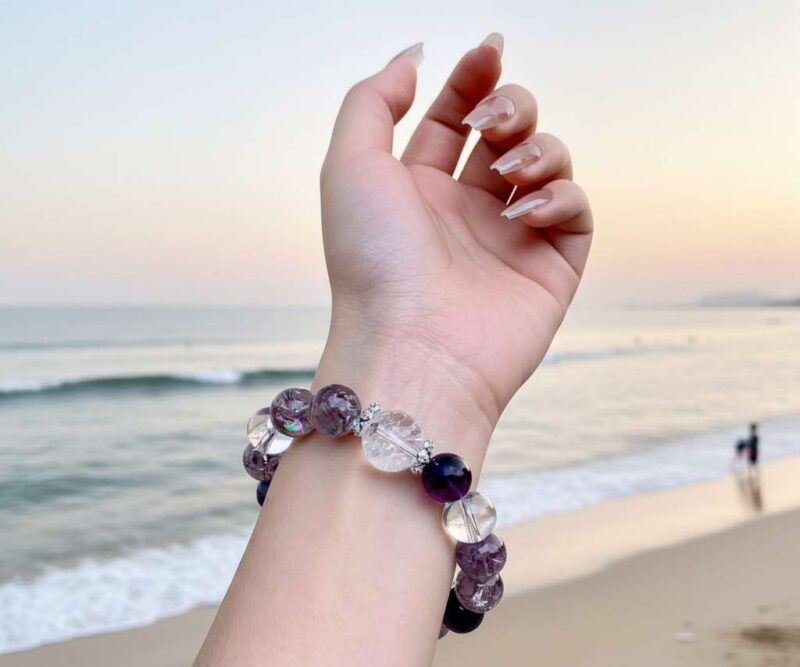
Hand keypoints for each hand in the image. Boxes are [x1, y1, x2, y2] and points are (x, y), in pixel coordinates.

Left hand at [319, 36, 591, 438]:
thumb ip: (373, 101)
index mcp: (418, 191)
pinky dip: (559, 197)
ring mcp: (509, 241)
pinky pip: (574, 212)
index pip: (455, 120)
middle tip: (494, 120)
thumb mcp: (350, 165)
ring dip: (537, 149)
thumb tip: (414, 59)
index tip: (487, 51)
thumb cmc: (372, 264)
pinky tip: (524, 213)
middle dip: (511, 107)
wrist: (412, 350)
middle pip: (508, 134)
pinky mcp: (549, 270)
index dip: (472, 80)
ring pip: (548, 164)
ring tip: (507, 173)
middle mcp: (465, 214)